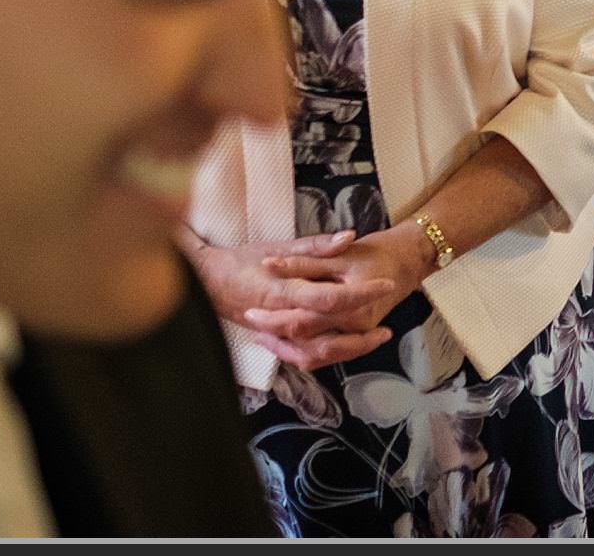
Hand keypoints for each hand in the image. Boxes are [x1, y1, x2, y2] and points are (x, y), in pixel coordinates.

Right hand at [183, 230, 398, 370]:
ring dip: (348, 351)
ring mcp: (275, 335)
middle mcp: (279, 319)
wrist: (205, 282)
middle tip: (387, 329)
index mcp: (282, 292)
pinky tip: (348, 345)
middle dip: (360, 338)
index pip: (328, 300)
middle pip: (325, 339)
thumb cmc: (242, 260)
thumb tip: (350, 237)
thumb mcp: (278, 245)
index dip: (360, 294)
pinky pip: (303, 356)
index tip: (385, 285)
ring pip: (316, 355)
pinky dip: (328, 354)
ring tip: (375, 338)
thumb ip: (316, 245)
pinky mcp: (274, 342)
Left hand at [243, 226, 429, 368]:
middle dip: (275, 337)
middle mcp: (356, 326)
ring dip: (286, 349)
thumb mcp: (340, 254)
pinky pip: (325, 355)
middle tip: (251, 322)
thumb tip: (270, 263)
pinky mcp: (354, 337)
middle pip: (306, 342)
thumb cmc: (376, 253)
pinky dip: (301, 351)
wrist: (407, 261)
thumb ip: (305, 261)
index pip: (305, 319)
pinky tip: (283, 340)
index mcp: (352, 305)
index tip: (250, 310)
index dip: (275, 318)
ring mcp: (356, 334)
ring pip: (315, 356)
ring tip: (262, 335)